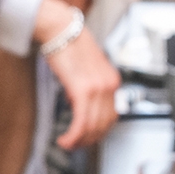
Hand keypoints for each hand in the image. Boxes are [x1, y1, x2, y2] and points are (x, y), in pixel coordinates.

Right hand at [45, 26, 119, 149]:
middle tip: (76, 145)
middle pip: (104, 125)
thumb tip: (79, 105)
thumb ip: (88, 88)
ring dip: (80, 141)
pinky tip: (65, 140)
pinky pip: (82, 122)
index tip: (88, 137)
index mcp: (113, 81)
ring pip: (93, 127)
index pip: (112, 116)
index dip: (99, 131)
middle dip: (89, 140)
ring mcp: (99, 89)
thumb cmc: (69, 45)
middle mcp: (110, 86)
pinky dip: (74, 136)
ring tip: (68, 144)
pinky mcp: (84, 90)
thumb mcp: (86, 70)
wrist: (61, 29)